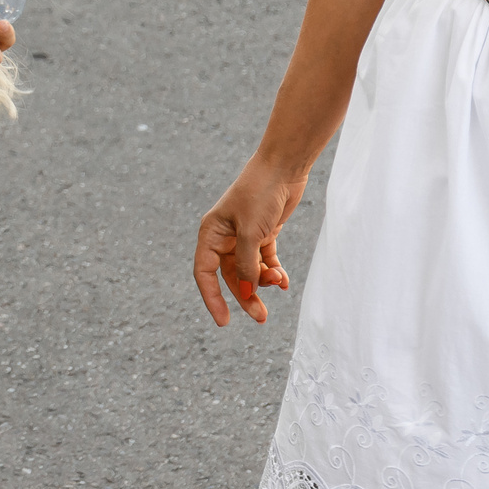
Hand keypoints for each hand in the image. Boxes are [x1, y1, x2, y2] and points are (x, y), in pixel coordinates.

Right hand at [193, 156, 300, 326]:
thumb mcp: (251, 233)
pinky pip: (265, 261)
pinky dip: (274, 272)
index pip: (204, 273)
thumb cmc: (260, 194)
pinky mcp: (263, 233)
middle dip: (246, 296)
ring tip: (279, 284)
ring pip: (249, 270)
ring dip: (264, 281)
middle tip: (261, 317)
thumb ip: (247, 264)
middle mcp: (224, 237)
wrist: (283, 167)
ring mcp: (244, 236)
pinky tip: (284, 281)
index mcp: (211, 234)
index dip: (212, 298)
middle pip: (230, 276)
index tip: (224, 321)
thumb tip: (247, 291)